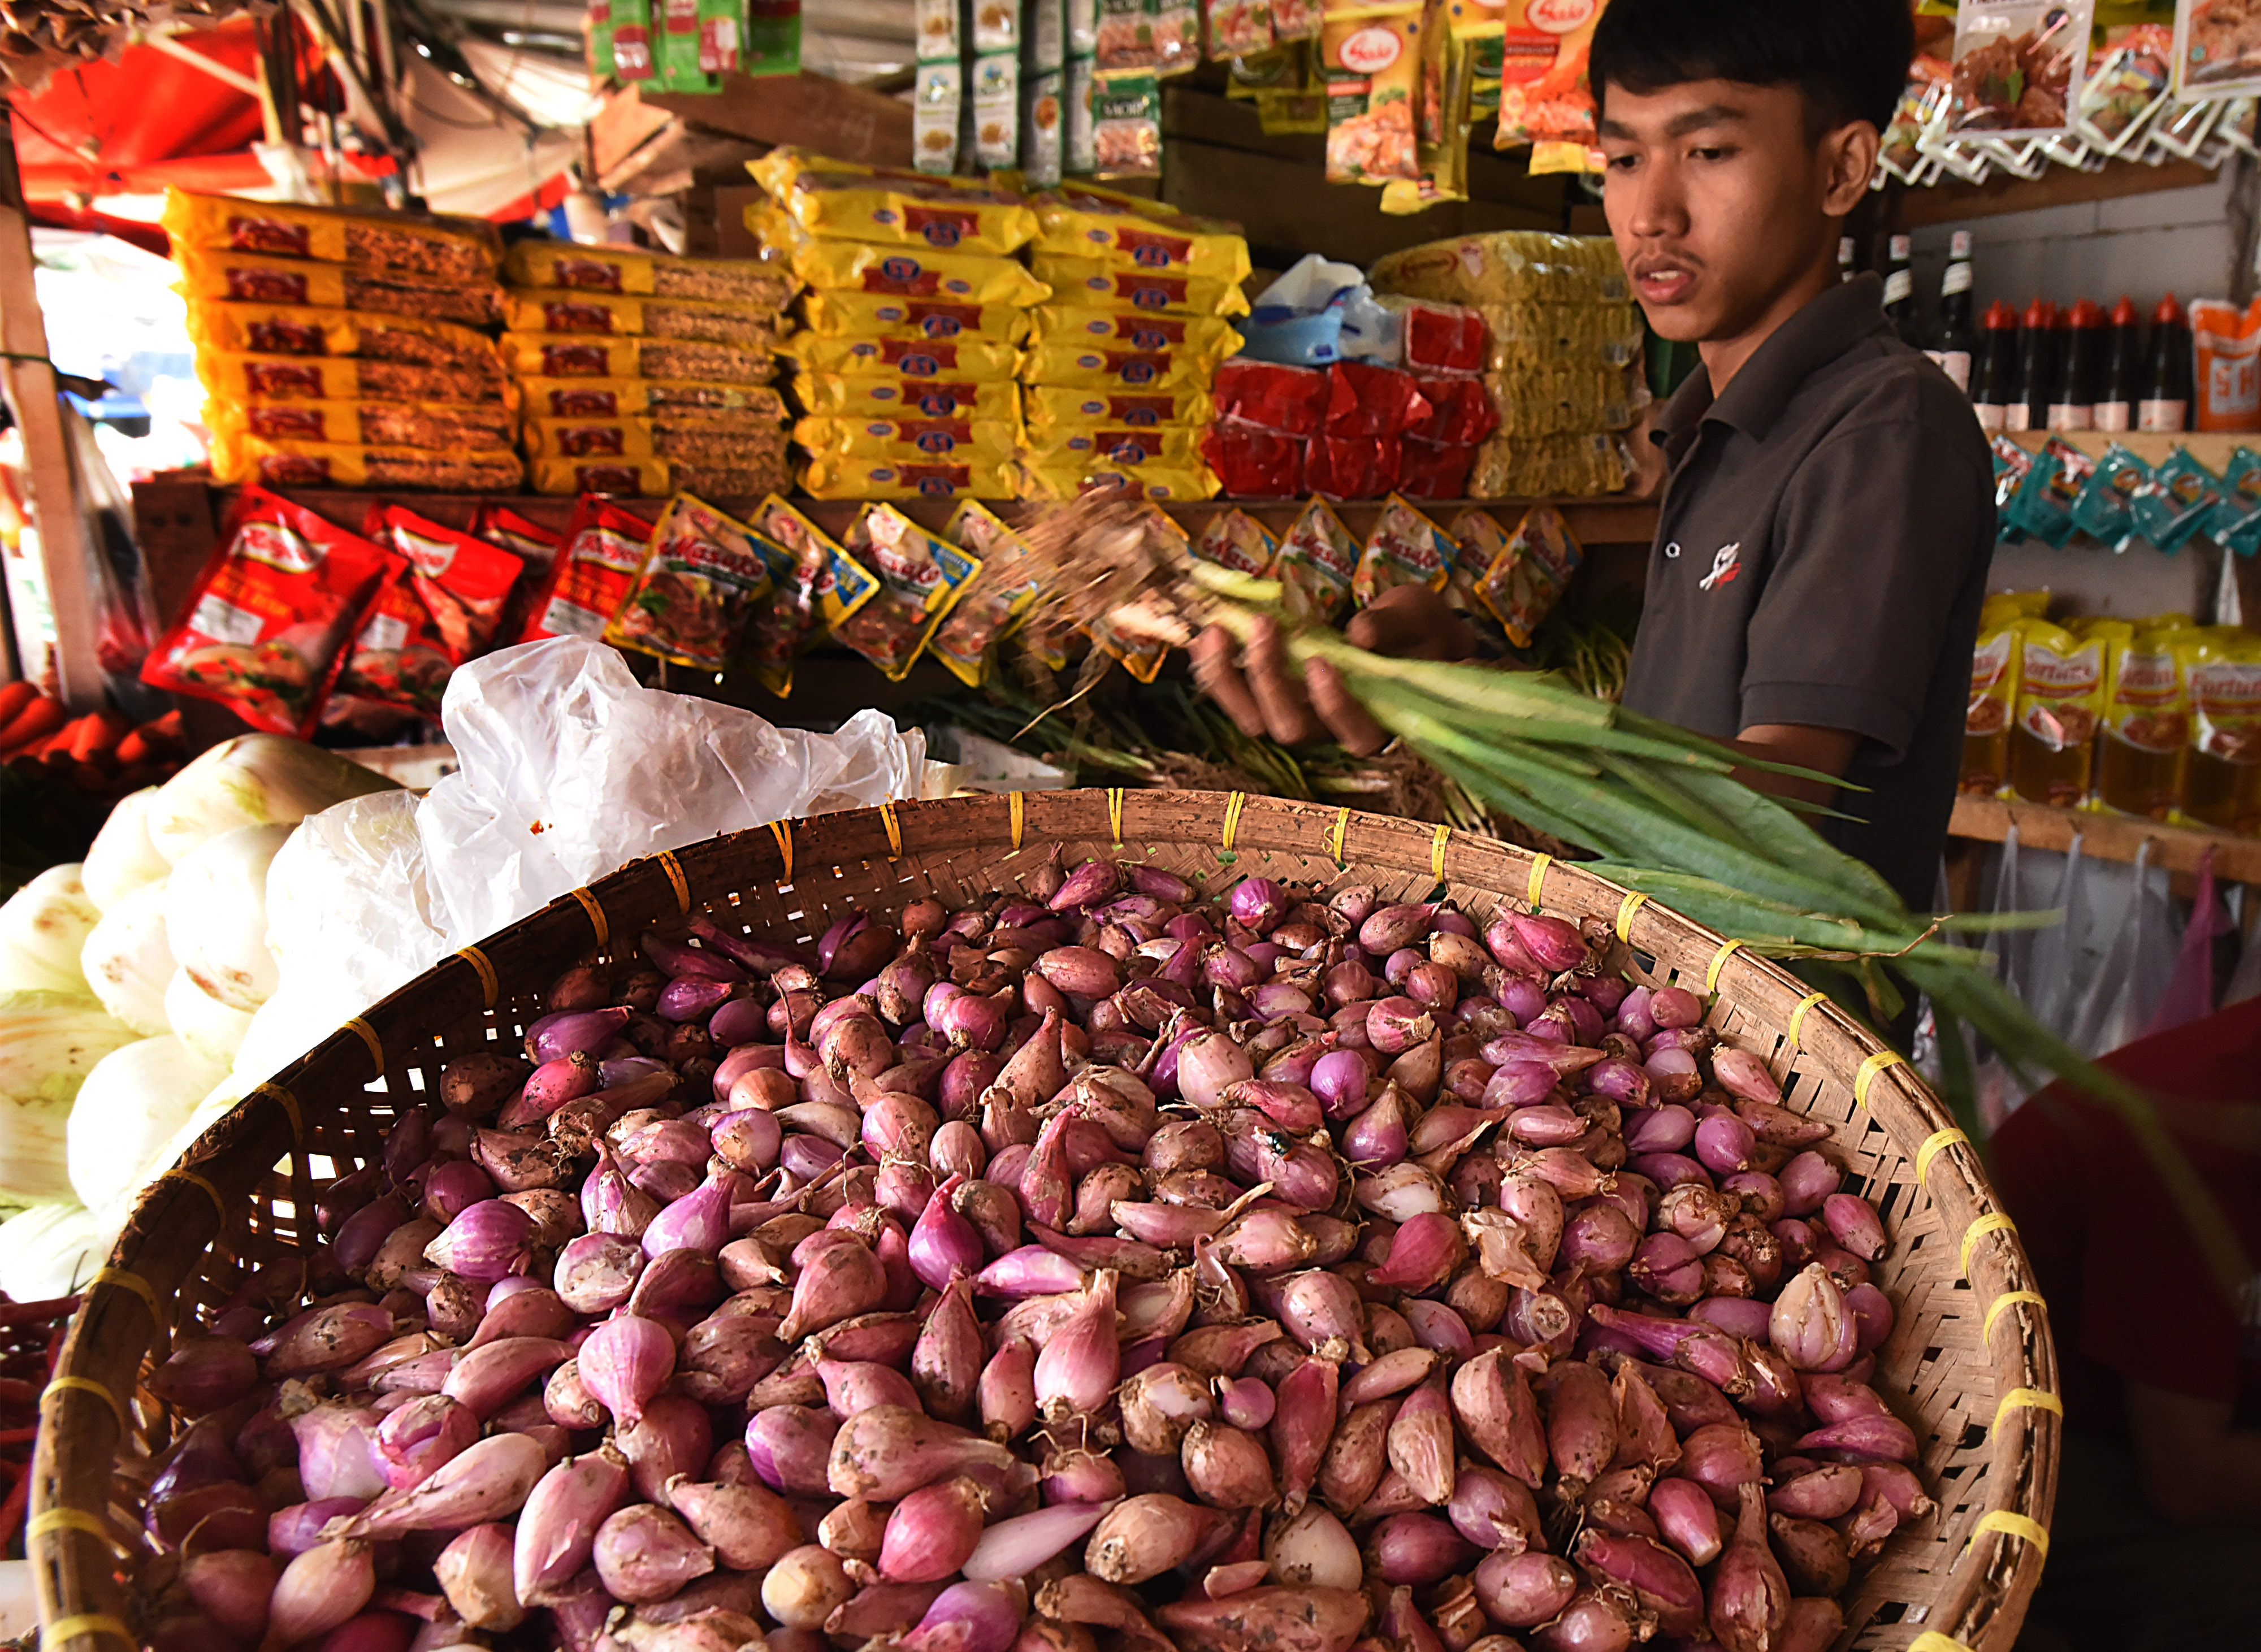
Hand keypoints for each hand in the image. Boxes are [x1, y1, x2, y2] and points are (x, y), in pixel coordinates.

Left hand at [1190, 586, 1475, 757]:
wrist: (1410, 635)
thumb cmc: (1420, 632)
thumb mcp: (1418, 618)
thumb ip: (1392, 627)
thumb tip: (1360, 634)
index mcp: (1377, 722)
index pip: (1354, 733)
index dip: (1334, 704)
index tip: (1322, 661)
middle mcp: (1331, 731)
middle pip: (1290, 728)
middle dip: (1270, 678)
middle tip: (1264, 625)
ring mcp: (1298, 716)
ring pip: (1253, 721)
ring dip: (1228, 677)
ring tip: (1216, 630)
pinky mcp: (1272, 697)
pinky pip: (1235, 696)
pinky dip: (1215, 669)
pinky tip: (1205, 636)